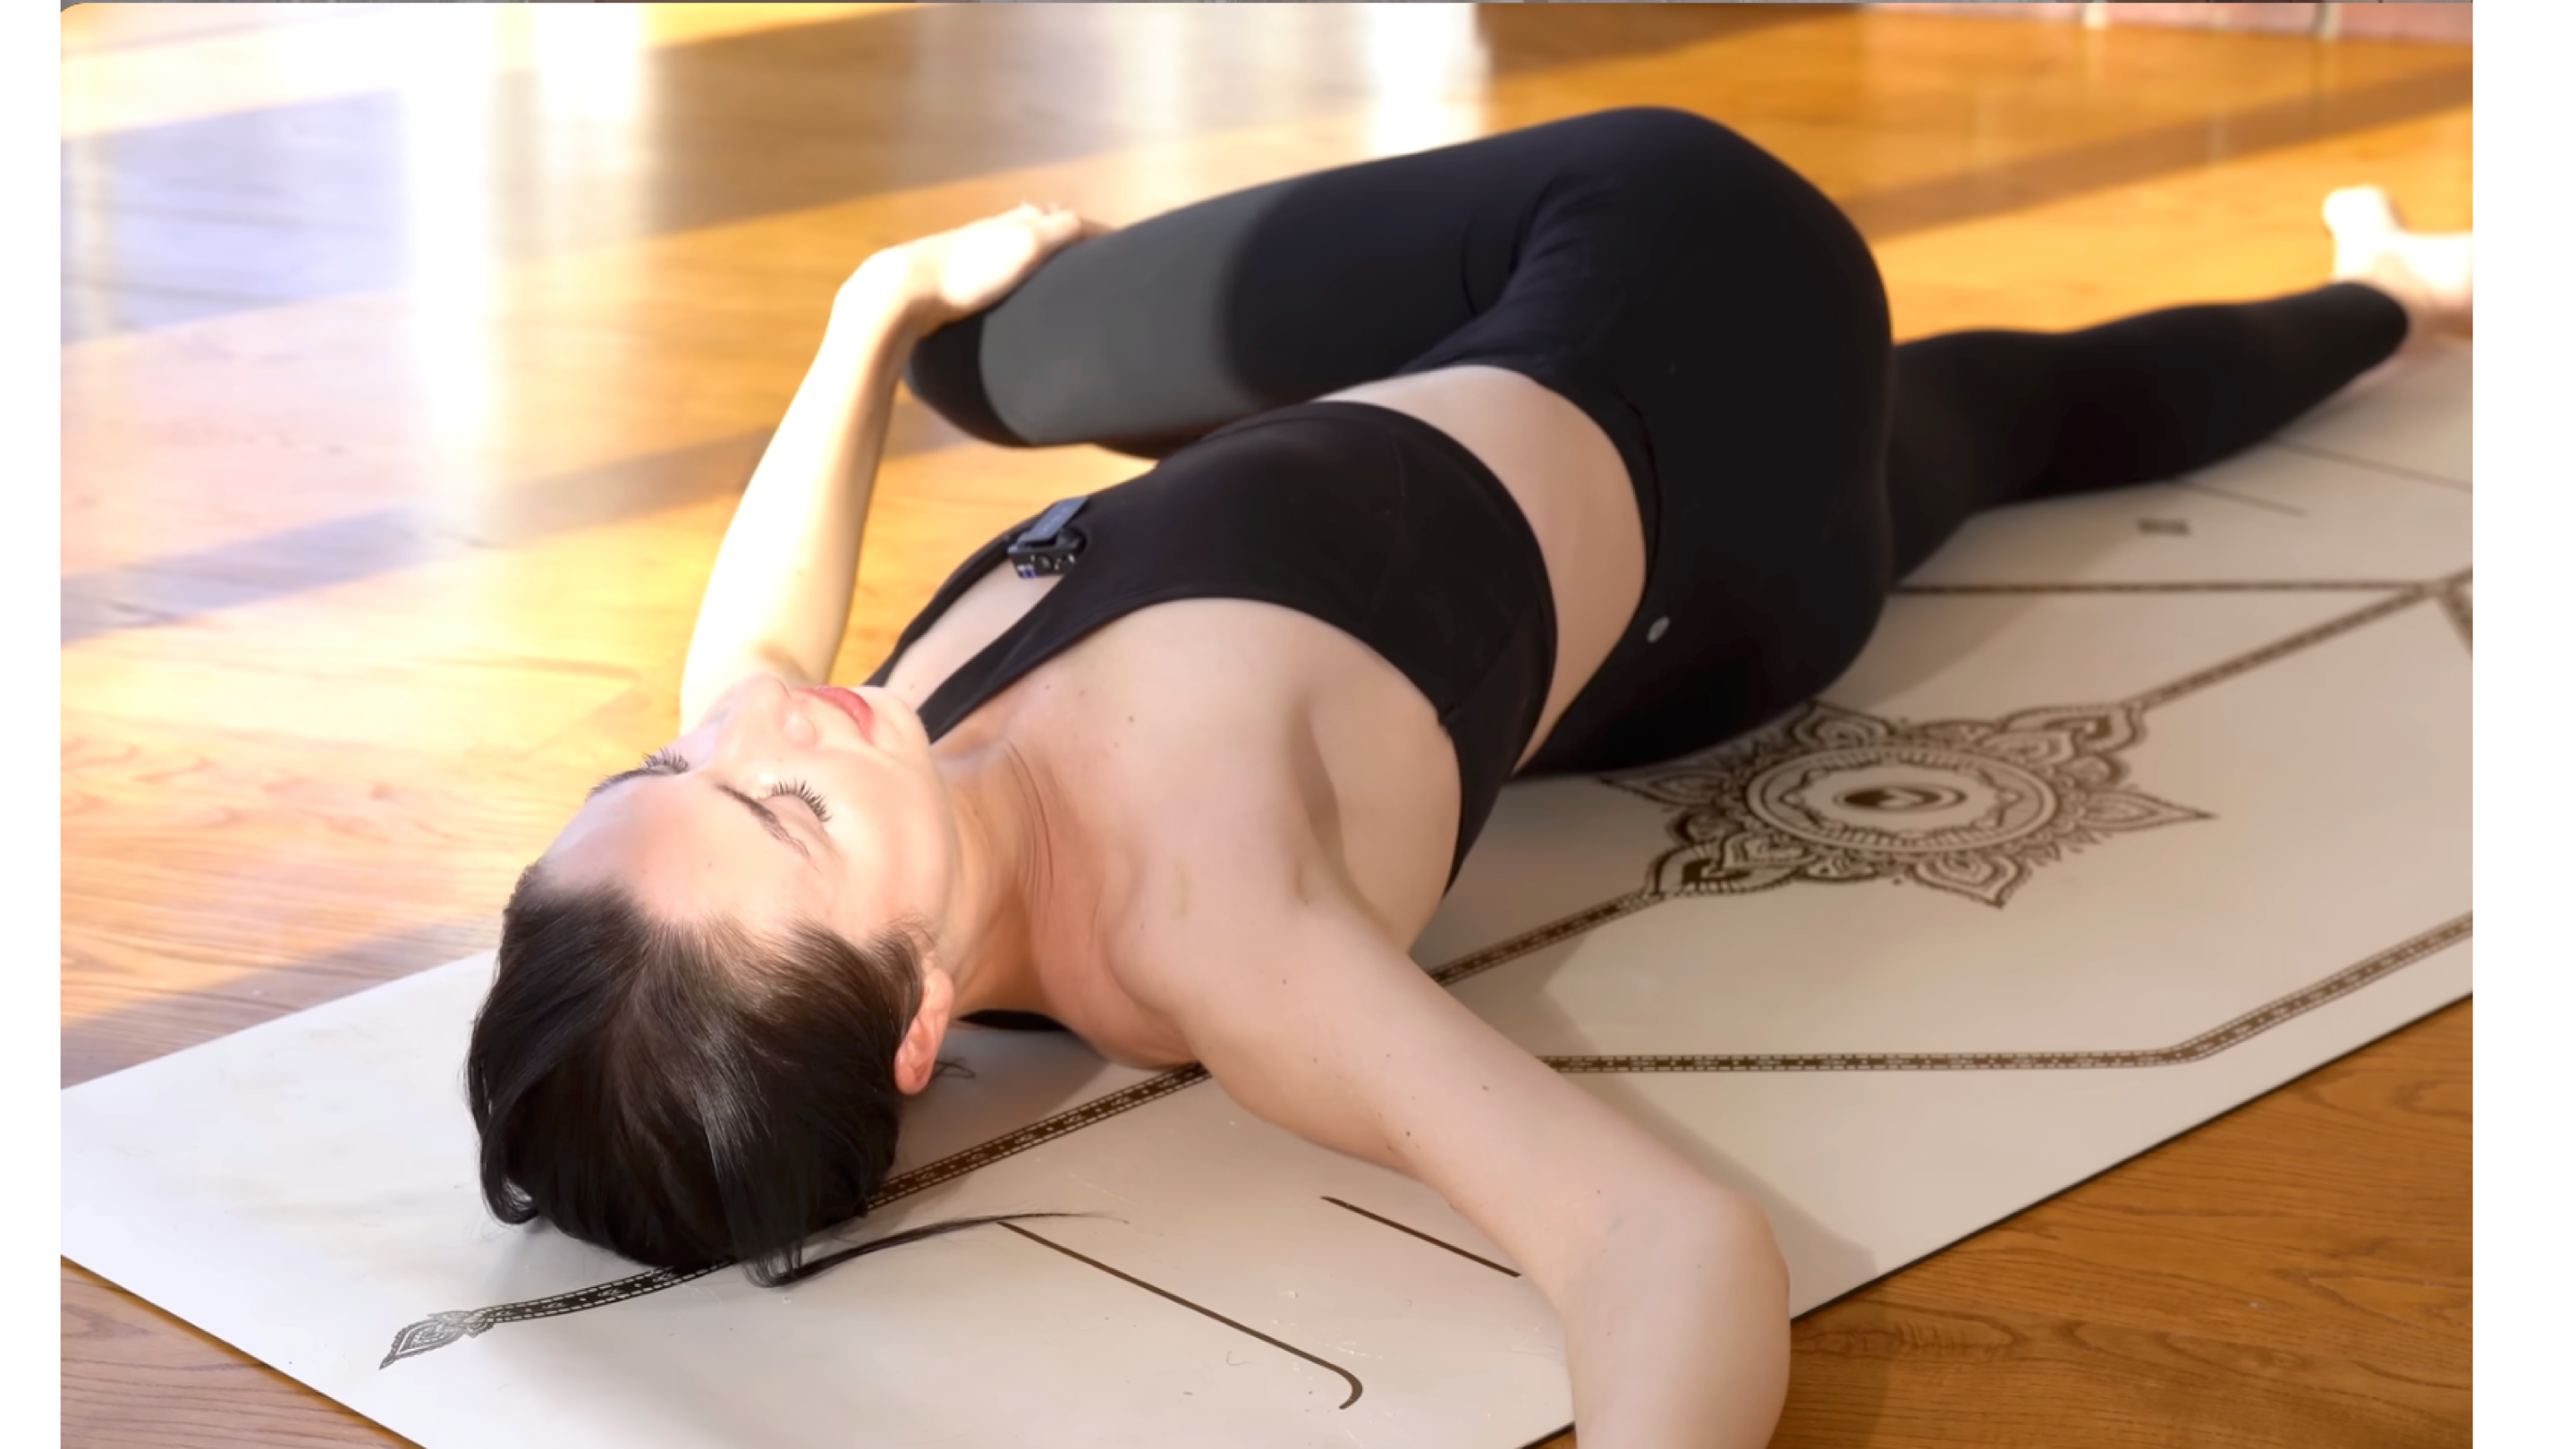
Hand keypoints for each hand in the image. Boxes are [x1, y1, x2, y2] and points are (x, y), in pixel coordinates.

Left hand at [855, 203, 1113, 331]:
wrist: (905, 292)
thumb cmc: (971, 270)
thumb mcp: (1026, 244)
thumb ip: (1061, 231)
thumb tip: (1096, 226)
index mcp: (1013, 222)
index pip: (1057, 216)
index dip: (1084, 229)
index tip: (1110, 248)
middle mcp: (991, 232)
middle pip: (1030, 226)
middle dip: (1056, 236)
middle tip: (1081, 259)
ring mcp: (967, 255)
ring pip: (1006, 248)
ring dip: (1028, 257)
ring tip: (1048, 279)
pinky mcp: (949, 283)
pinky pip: (988, 274)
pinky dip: (1005, 277)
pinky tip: (1005, 297)